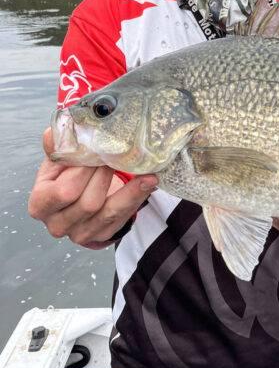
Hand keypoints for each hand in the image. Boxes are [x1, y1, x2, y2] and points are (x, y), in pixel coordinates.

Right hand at [28, 127, 157, 248]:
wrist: (79, 194)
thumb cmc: (67, 175)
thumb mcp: (59, 160)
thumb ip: (58, 147)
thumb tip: (55, 132)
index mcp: (41, 204)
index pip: (64, 192)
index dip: (83, 171)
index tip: (98, 151)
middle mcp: (57, 224)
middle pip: (88, 202)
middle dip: (106, 175)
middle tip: (119, 154)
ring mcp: (80, 234)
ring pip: (109, 211)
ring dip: (130, 189)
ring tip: (145, 170)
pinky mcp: (102, 235)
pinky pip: (123, 216)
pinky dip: (137, 197)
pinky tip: (149, 181)